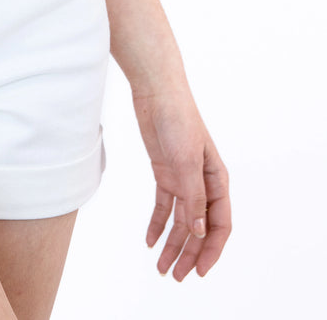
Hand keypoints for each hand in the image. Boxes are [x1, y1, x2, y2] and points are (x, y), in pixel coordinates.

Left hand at [132, 88, 230, 279]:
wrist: (157, 93)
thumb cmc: (179, 120)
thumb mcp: (187, 161)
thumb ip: (193, 197)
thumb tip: (199, 232)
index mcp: (217, 180)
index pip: (219, 225)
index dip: (211, 250)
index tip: (200, 271)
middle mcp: (202, 183)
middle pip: (199, 228)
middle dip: (189, 253)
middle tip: (175, 276)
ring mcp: (183, 179)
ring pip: (181, 221)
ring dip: (172, 244)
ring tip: (162, 267)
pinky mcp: (165, 172)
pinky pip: (164, 205)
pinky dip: (158, 224)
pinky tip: (150, 240)